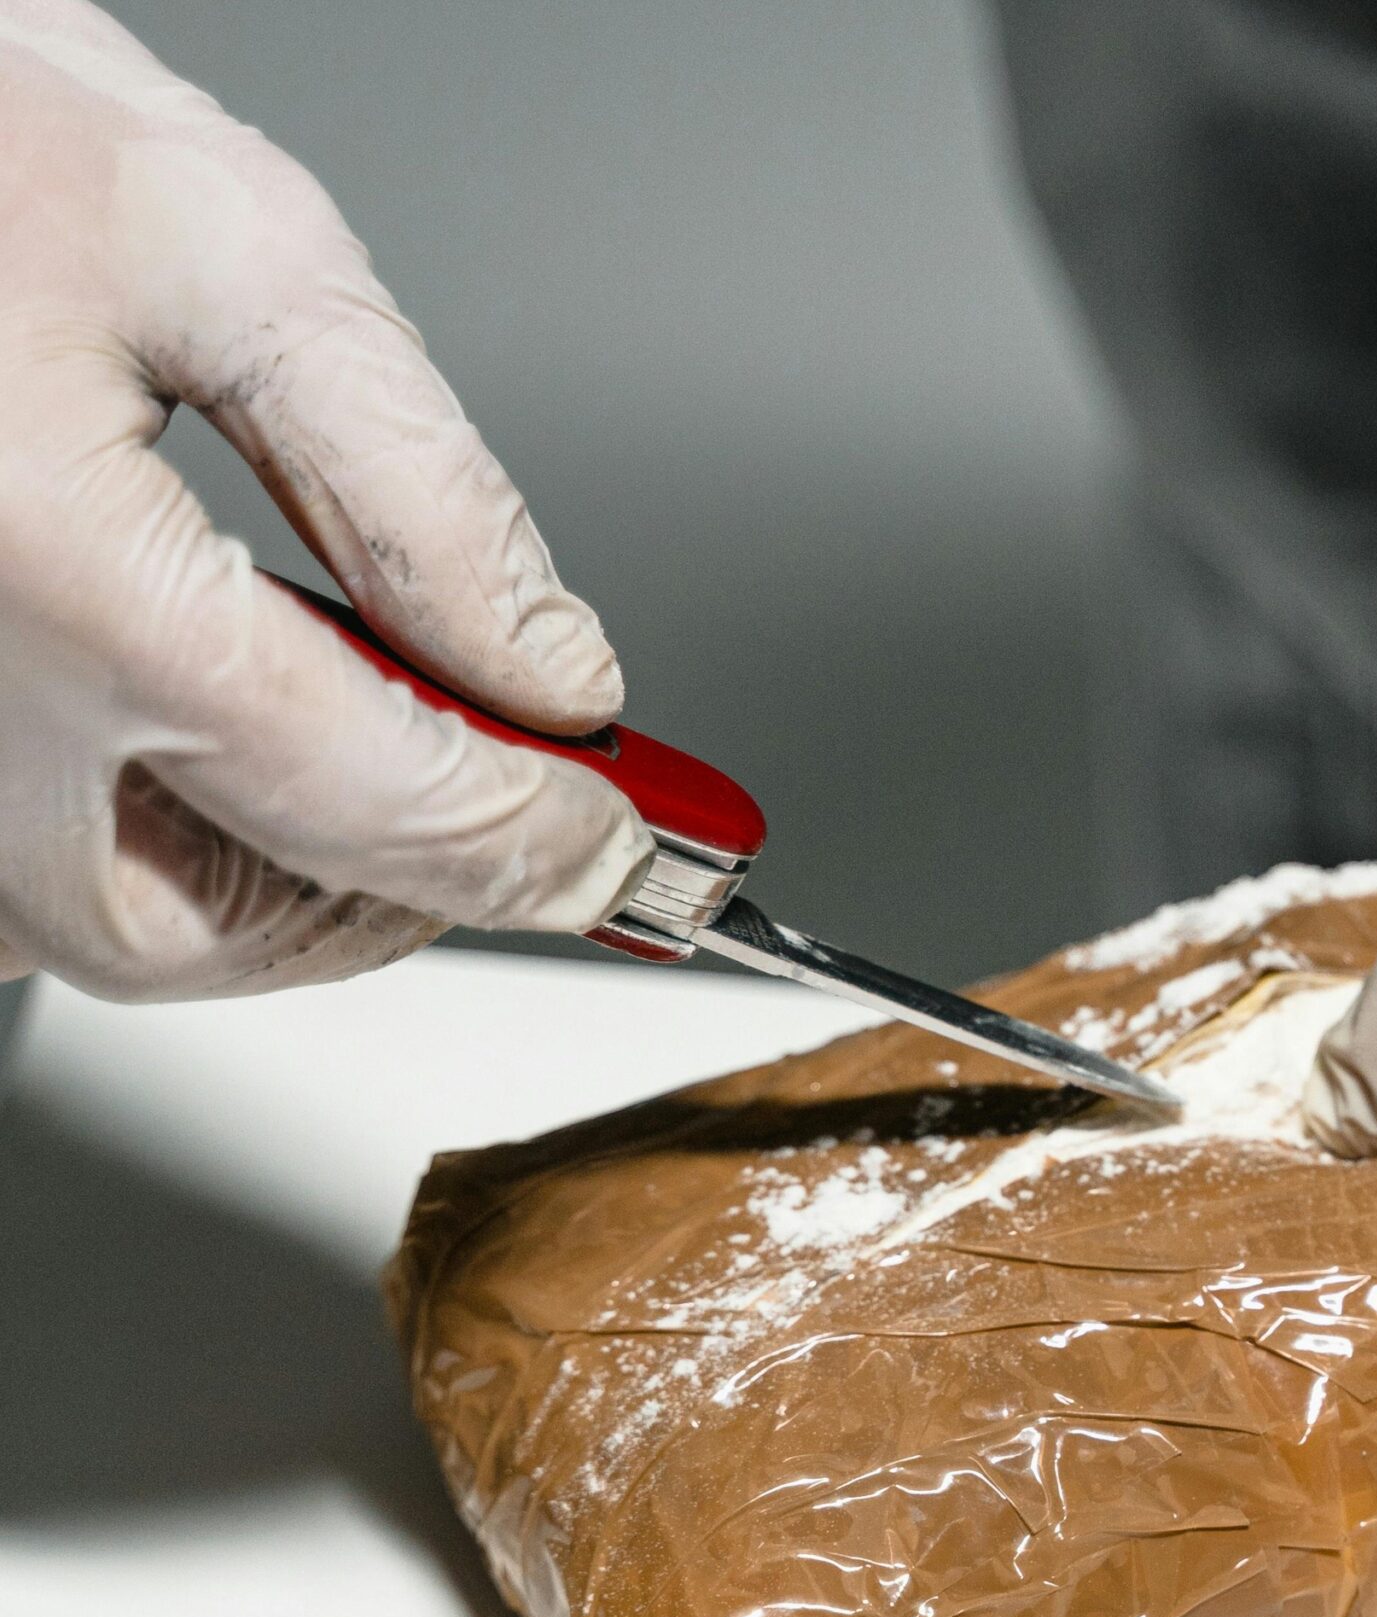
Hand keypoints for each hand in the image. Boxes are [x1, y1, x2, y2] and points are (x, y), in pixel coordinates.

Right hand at [0, 0, 649, 999]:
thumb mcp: (230, 246)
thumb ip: (414, 483)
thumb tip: (548, 668)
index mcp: (51, 572)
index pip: (377, 803)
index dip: (544, 836)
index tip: (633, 835)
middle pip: (209, 929)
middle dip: (388, 888)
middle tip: (505, 802)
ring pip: (92, 926)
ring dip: (264, 882)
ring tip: (368, 746)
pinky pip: (8, 867)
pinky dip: (139, 842)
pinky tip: (219, 736)